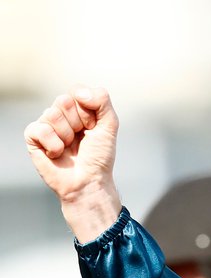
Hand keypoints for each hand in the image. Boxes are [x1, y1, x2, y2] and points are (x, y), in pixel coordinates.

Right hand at [24, 87, 121, 241]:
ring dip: (66, 135)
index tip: (92, 129)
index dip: (87, 112)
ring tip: (69, 149)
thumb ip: (102, 100)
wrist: (89, 183)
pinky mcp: (33, 139)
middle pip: (63, 101)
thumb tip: (79, 92)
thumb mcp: (109, 126)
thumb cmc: (99, 158)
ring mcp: (46, 126)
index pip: (76, 93)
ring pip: (52, 114)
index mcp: (76, 109)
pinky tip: (57, 154)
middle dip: (77, 123)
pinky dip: (52, 143)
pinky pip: (39, 129)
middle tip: (80, 140)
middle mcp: (60, 115)